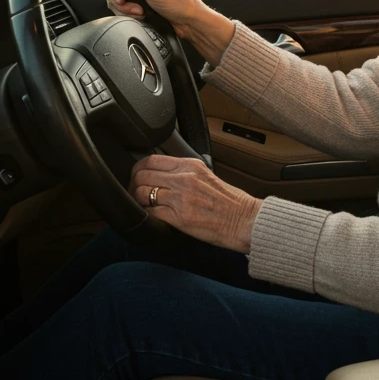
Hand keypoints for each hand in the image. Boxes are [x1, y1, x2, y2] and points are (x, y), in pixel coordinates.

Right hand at [98, 0, 233, 65]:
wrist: (190, 23)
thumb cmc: (181, 3)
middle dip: (121, 3)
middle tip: (135, 9)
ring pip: (118, 3)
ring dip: (127, 11)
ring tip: (142, 13)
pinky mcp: (139, 7)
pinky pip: (125, 11)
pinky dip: (131, 16)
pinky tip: (142, 17)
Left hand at [129, 154, 263, 253]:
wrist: (244, 220)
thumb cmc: (230, 202)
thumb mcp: (206, 175)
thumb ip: (185, 172)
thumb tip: (164, 175)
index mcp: (190, 165)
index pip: (152, 159)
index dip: (138, 168)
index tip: (137, 176)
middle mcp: (184, 178)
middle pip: (143, 174)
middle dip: (133, 184)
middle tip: (135, 192)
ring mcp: (180, 198)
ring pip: (143, 193)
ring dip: (137, 200)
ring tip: (141, 205)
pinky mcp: (179, 217)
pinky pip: (151, 212)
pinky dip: (147, 215)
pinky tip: (151, 217)